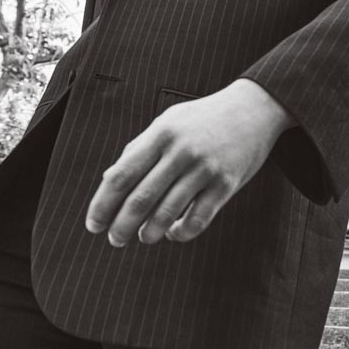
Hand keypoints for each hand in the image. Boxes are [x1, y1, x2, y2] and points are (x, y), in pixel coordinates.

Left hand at [84, 78, 295, 246]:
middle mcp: (180, 151)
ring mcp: (204, 168)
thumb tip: (109, 180)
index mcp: (160, 134)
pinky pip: (198, 219)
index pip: (121, 175)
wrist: (254, 108)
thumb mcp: (168, 122)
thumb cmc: (203, 117)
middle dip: (122, 226)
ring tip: (143, 237)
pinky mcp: (226, 184)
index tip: (93, 224)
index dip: (102, 204)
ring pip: (168, 213)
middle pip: (140, 198)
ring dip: (150, 233)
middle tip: (114, 240)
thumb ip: (139, 148)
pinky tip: (174, 233)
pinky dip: (182, 232)